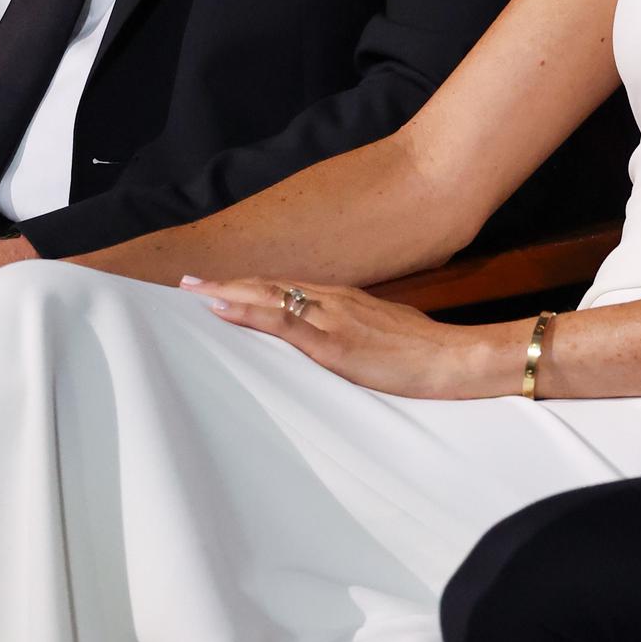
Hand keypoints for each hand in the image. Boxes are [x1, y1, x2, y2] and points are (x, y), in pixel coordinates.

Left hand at [181, 276, 500, 397]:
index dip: (249, 285)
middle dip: (227, 283)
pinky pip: (282, 322)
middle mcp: (333, 299)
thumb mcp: (381, 331)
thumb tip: (330, 336)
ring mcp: (331, 318)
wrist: (453, 358)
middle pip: (269, 285)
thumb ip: (351, 329)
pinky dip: (249, 311)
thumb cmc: (422, 352)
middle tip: (186, 283)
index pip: (285, 287)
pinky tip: (223, 308)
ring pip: (269, 296)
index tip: (217, 285)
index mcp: (343, 299)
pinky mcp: (333, 342)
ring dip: (228, 292)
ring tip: (193, 291)